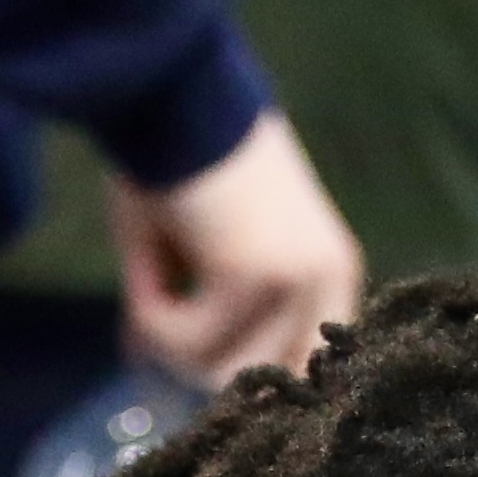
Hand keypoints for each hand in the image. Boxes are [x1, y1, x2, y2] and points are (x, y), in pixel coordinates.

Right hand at [109, 110, 361, 385]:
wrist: (168, 88)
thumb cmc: (177, 163)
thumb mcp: (202, 259)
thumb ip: (206, 326)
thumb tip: (159, 384)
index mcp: (331, 276)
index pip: (304, 374)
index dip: (244, 378)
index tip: (191, 366)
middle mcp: (330, 279)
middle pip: (265, 389)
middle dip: (199, 366)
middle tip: (153, 315)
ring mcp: (299, 279)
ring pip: (222, 372)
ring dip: (168, 338)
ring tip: (151, 271)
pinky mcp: (256, 277)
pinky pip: (188, 344)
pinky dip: (149, 310)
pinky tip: (146, 257)